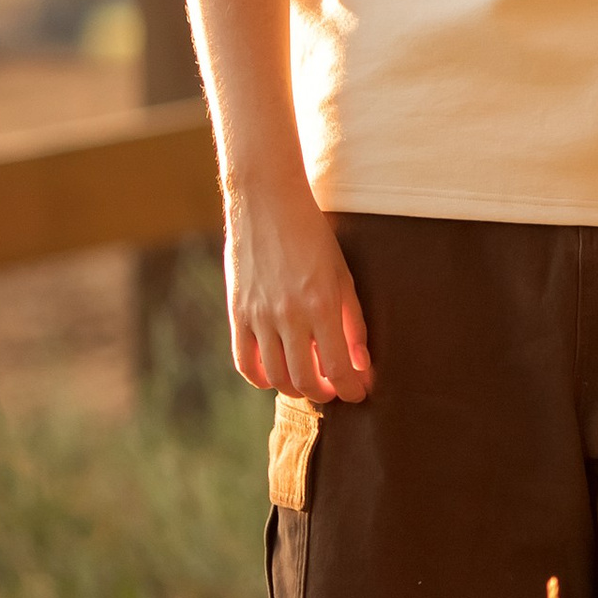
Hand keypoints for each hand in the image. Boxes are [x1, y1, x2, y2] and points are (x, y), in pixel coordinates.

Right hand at [224, 174, 372, 401]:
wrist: (268, 204)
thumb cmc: (313, 238)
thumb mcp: (342, 276)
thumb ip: (352, 323)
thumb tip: (360, 365)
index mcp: (322, 304)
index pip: (337, 367)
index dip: (350, 389)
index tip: (358, 393)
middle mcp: (289, 315)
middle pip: (304, 380)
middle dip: (324, 392)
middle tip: (334, 388)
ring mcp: (259, 316)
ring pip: (275, 376)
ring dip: (295, 388)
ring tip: (308, 380)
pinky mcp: (237, 313)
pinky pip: (244, 362)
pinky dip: (260, 378)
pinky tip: (275, 374)